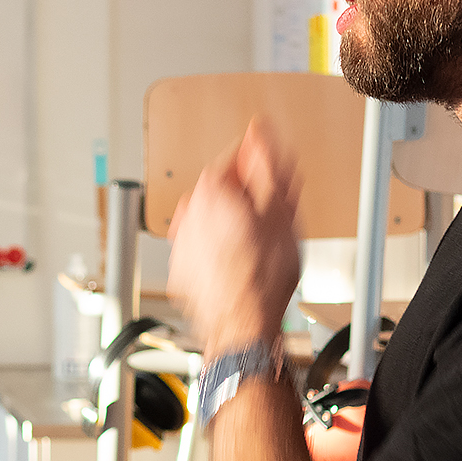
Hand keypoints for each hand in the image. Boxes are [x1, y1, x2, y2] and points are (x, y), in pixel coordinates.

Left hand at [167, 120, 301, 360]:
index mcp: (211, 190)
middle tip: (275, 225)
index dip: (265, 172)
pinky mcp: (182, 269)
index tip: (279, 188)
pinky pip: (205, 249)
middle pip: (225, 191)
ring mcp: (182, 242)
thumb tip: (260, 134)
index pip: (238, 158)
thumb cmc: (261, 277)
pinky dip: (221, 253)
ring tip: (262, 252)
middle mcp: (188, 212)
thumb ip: (268, 163)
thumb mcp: (279, 210)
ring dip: (236, 228)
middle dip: (251, 203)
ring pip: (214, 222)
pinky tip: (243, 268)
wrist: (241, 326)